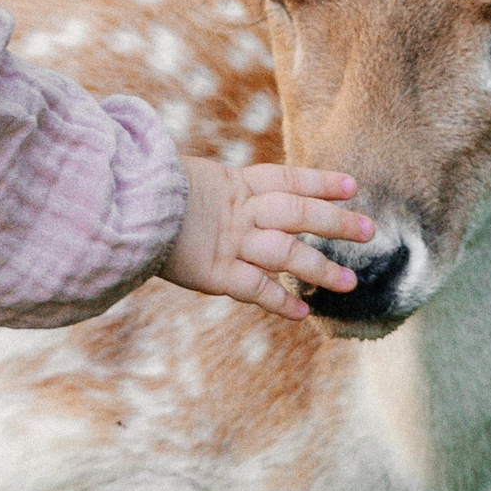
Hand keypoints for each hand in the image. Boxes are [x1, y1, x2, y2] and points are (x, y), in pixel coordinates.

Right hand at [162, 154, 371, 322]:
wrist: (121, 209)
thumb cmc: (148, 193)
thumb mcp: (186, 181)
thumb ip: (216, 191)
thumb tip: (235, 196)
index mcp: (234, 184)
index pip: (287, 178)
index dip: (320, 181)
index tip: (352, 185)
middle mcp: (239, 212)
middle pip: (297, 213)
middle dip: (335, 221)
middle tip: (369, 230)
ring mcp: (229, 242)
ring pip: (286, 253)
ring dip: (319, 268)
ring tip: (350, 283)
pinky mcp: (215, 272)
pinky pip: (255, 288)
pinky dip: (279, 300)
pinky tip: (302, 312)